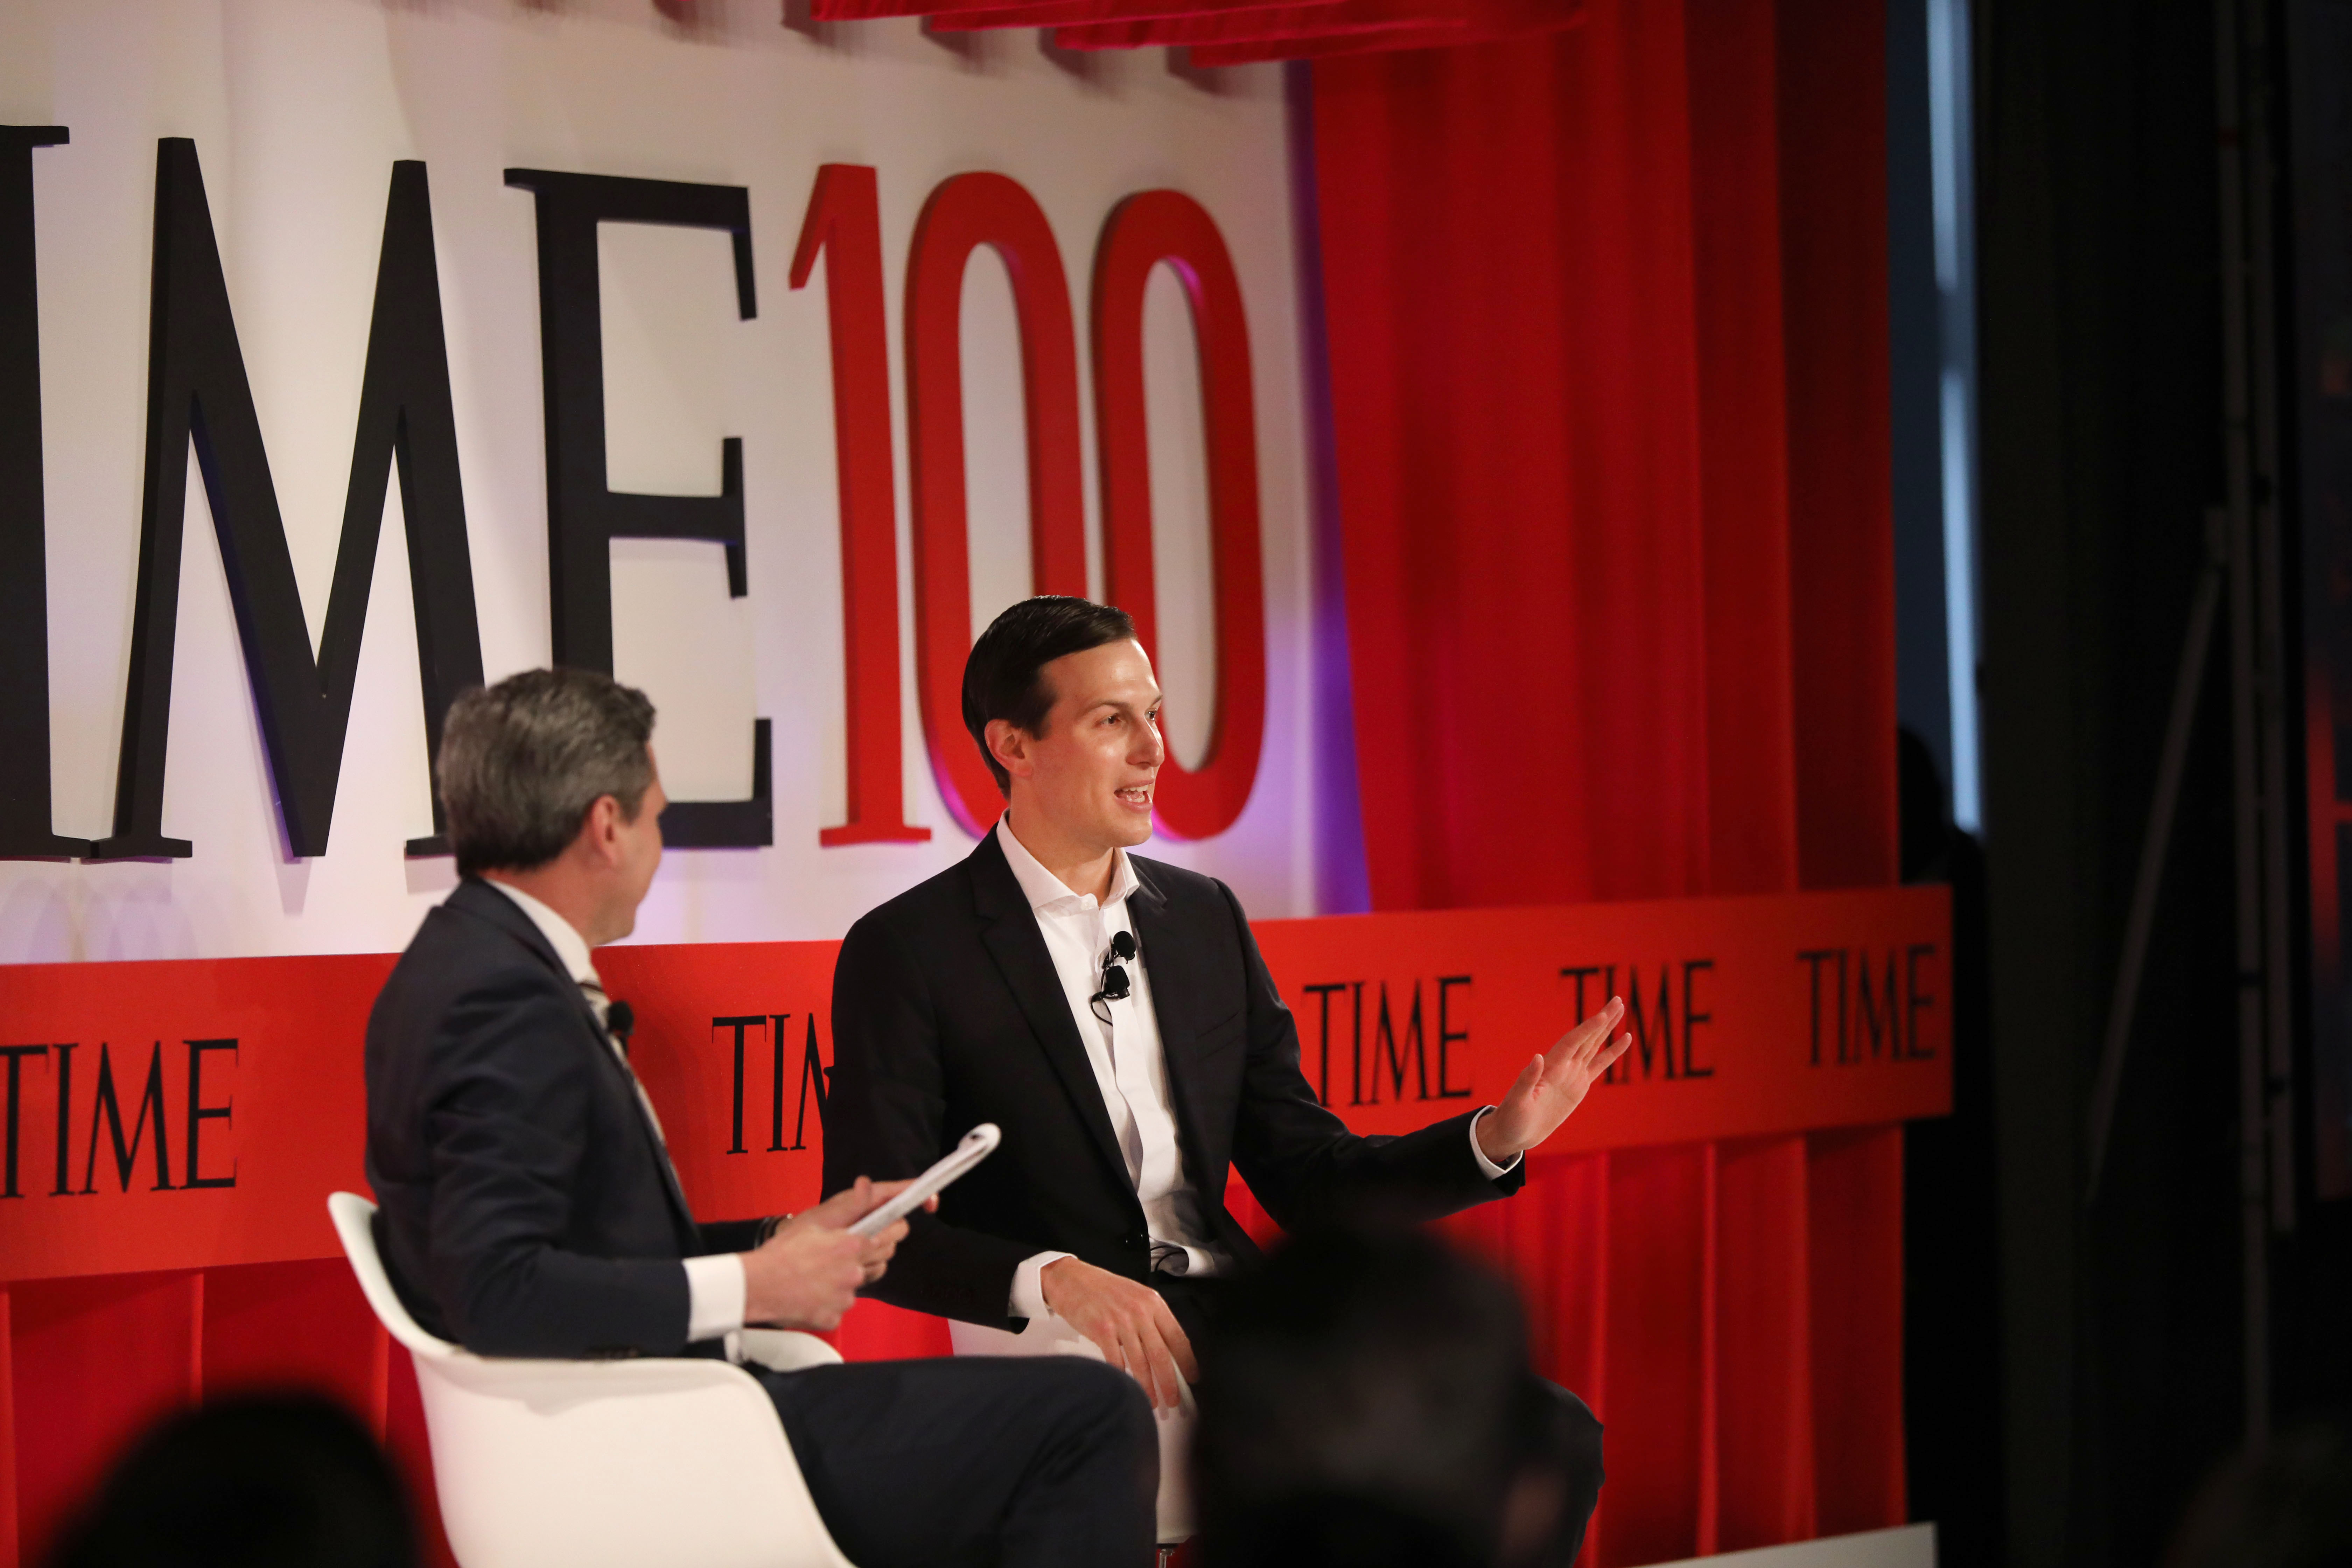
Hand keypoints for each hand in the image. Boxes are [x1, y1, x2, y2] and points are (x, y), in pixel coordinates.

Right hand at [740, 1176, 931, 1329]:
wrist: (756, 1286)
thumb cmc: (782, 1252)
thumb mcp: (816, 1222)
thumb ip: (849, 1206)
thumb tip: (867, 1184)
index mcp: (851, 1246)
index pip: (891, 1235)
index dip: (894, 1230)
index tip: (894, 1227)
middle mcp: (854, 1273)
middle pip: (881, 1261)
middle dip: (871, 1254)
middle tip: (848, 1251)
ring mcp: (845, 1298)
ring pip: (858, 1285)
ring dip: (847, 1280)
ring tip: (822, 1274)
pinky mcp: (834, 1318)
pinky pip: (840, 1307)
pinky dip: (830, 1302)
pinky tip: (812, 1293)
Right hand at [1039, 1256, 1197, 1411]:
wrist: (1072, 1279)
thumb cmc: (1103, 1289)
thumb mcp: (1135, 1297)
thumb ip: (1151, 1320)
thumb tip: (1166, 1351)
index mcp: (1153, 1302)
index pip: (1178, 1337)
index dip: (1187, 1361)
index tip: (1192, 1377)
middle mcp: (1140, 1311)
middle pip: (1161, 1354)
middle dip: (1169, 1382)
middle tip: (1173, 1400)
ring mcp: (1121, 1321)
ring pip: (1140, 1362)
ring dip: (1147, 1387)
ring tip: (1152, 1401)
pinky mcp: (1102, 1329)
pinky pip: (1116, 1361)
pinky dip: (1122, 1378)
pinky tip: (1127, 1389)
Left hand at [1474, 996, 1631, 1164]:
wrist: (1513, 1132)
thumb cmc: (1511, 1118)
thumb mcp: (1516, 1101)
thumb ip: (1527, 1080)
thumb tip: (1537, 1056)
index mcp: (1549, 1067)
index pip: (1572, 1043)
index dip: (1587, 1029)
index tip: (1603, 1015)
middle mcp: (1562, 1066)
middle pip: (1586, 1037)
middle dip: (1602, 1019)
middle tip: (1618, 1000)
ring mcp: (1572, 1074)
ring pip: (1594, 1045)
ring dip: (1607, 1028)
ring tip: (1621, 1009)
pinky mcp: (1579, 1086)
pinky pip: (1599, 1065)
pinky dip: (1612, 1052)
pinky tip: (1624, 1039)